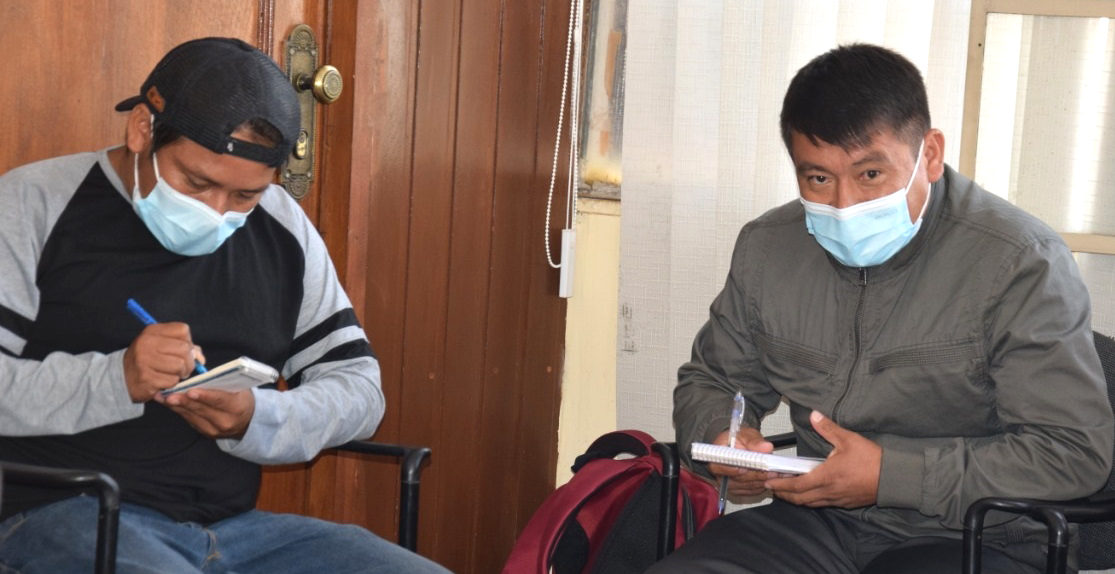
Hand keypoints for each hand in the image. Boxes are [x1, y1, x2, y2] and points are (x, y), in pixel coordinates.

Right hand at [123, 323, 205, 401]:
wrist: (121, 378)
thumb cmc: (147, 360)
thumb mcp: (160, 346)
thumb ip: (183, 346)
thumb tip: (200, 357)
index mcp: (152, 331)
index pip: (183, 330)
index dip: (188, 342)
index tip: (183, 350)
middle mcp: (147, 343)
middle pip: (184, 349)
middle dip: (189, 361)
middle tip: (182, 368)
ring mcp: (144, 361)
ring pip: (180, 366)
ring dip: (181, 374)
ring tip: (172, 374)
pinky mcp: (146, 378)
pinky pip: (172, 381)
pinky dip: (171, 383)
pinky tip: (162, 381)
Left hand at [161, 388, 255, 438]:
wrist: (247, 420)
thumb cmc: (240, 398)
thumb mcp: (238, 388)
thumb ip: (222, 383)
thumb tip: (200, 375)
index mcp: (237, 407)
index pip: (220, 400)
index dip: (205, 396)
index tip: (191, 391)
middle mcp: (226, 421)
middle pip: (202, 409)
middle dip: (184, 401)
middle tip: (169, 395)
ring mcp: (215, 430)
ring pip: (193, 415)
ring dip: (176, 406)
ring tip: (163, 397)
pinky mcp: (206, 433)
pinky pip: (190, 420)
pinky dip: (179, 411)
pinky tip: (169, 403)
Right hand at [707, 426, 780, 497]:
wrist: (736, 445)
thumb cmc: (737, 439)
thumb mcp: (745, 434)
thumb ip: (754, 440)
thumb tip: (765, 447)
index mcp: (716, 456)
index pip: (719, 467)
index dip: (733, 469)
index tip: (746, 468)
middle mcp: (720, 473)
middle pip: (736, 479)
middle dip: (754, 474)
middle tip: (771, 470)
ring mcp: (729, 483)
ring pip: (746, 486)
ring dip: (760, 480)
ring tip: (774, 473)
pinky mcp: (738, 490)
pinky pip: (751, 491)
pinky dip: (761, 485)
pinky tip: (769, 478)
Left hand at [765, 410, 880, 507]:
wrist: (894, 478)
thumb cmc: (872, 460)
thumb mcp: (848, 439)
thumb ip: (828, 428)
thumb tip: (814, 415)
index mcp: (826, 477)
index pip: (797, 485)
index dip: (781, 485)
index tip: (769, 481)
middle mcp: (829, 492)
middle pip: (800, 499)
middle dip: (784, 494)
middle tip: (773, 487)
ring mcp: (837, 499)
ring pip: (811, 503)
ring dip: (796, 499)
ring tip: (787, 491)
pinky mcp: (845, 503)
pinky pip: (823, 504)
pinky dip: (811, 500)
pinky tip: (809, 494)